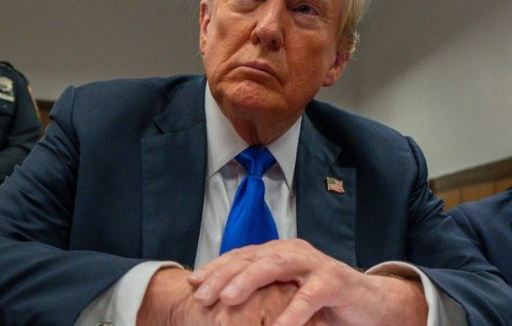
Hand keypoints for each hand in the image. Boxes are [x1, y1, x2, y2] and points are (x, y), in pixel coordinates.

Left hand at [186, 239, 426, 325]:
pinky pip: (308, 296)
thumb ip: (261, 294)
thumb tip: (221, 304)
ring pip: (274, 267)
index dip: (215, 268)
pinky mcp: (334, 282)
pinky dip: (291, 313)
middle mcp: (293, 252)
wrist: (371, 304)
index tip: (192, 283)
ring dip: (248, 282)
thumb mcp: (285, 295)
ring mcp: (314, 264)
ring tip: (227, 299)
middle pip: (251, 259)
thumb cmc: (323, 301)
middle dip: (223, 276)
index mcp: (278, 253)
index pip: (240, 257)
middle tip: (201, 295)